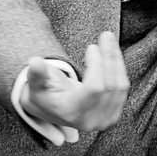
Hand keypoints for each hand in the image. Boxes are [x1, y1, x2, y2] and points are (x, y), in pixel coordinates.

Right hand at [13, 35, 131, 144]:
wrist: (55, 110)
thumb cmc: (44, 94)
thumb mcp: (35, 84)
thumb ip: (36, 73)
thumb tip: (34, 61)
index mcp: (72, 113)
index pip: (94, 88)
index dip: (97, 65)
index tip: (91, 47)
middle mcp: (91, 120)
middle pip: (110, 86)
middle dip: (110, 57)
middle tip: (106, 35)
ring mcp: (105, 120)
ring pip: (120, 86)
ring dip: (116, 60)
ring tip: (109, 40)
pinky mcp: (113, 115)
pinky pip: (123, 89)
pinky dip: (119, 68)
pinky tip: (112, 54)